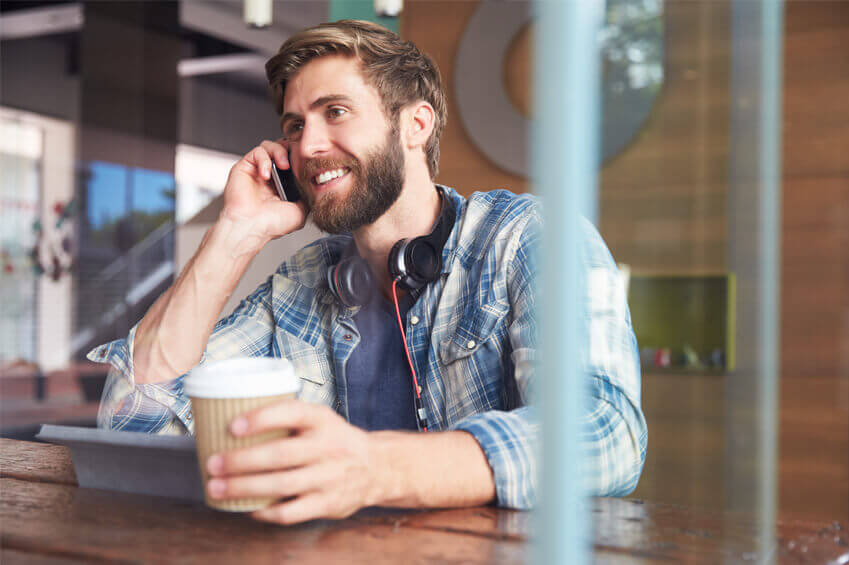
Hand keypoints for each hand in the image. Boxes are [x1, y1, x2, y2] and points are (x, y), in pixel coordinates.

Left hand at [205, 399, 380, 524]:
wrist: (377, 467)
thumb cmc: (334, 440)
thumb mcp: (320, 419)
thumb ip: (287, 418)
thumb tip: (230, 418)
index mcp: (323, 420)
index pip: (292, 413)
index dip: (261, 419)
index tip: (232, 426)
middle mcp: (329, 447)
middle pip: (281, 455)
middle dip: (241, 461)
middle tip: (213, 464)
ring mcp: (329, 477)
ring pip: (282, 485)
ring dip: (245, 488)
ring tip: (218, 488)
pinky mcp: (328, 504)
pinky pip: (291, 512)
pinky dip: (265, 512)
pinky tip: (248, 507)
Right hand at [220, 139, 307, 248]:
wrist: (251, 227)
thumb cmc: (271, 224)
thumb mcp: (301, 212)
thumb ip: (307, 195)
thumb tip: (316, 186)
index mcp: (282, 185)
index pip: (293, 162)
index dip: (300, 157)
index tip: (307, 160)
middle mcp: (270, 177)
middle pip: (282, 149)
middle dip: (291, 150)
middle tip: (296, 158)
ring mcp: (257, 171)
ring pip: (270, 146)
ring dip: (279, 152)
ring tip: (283, 166)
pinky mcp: (245, 167)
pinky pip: (257, 152)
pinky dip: (264, 159)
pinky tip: (266, 175)